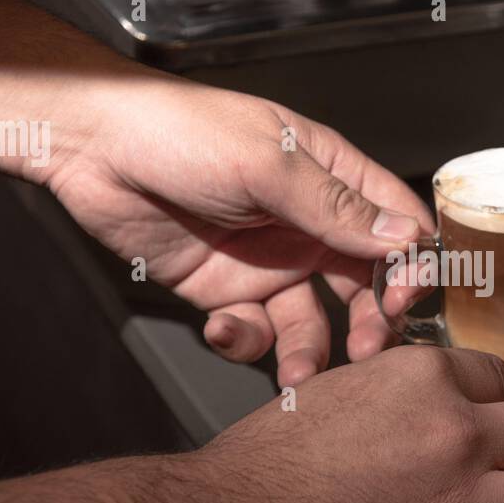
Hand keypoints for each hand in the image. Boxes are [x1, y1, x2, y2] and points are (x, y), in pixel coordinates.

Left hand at [45, 77, 433, 386]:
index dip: (411, 263)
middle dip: (371, 321)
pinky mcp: (225, 292)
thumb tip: (406, 236)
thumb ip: (336, 207)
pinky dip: (245, 343)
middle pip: (365, 283)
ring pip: (312, 321)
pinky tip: (223, 328)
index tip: (405, 297)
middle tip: (367, 348)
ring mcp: (268, 262)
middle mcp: (307, 225)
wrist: (92, 150)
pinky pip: (254, 331)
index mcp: (330, 176)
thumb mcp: (267, 164)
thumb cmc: (179, 131)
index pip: (396, 223)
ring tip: (299, 372)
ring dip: (311, 350)